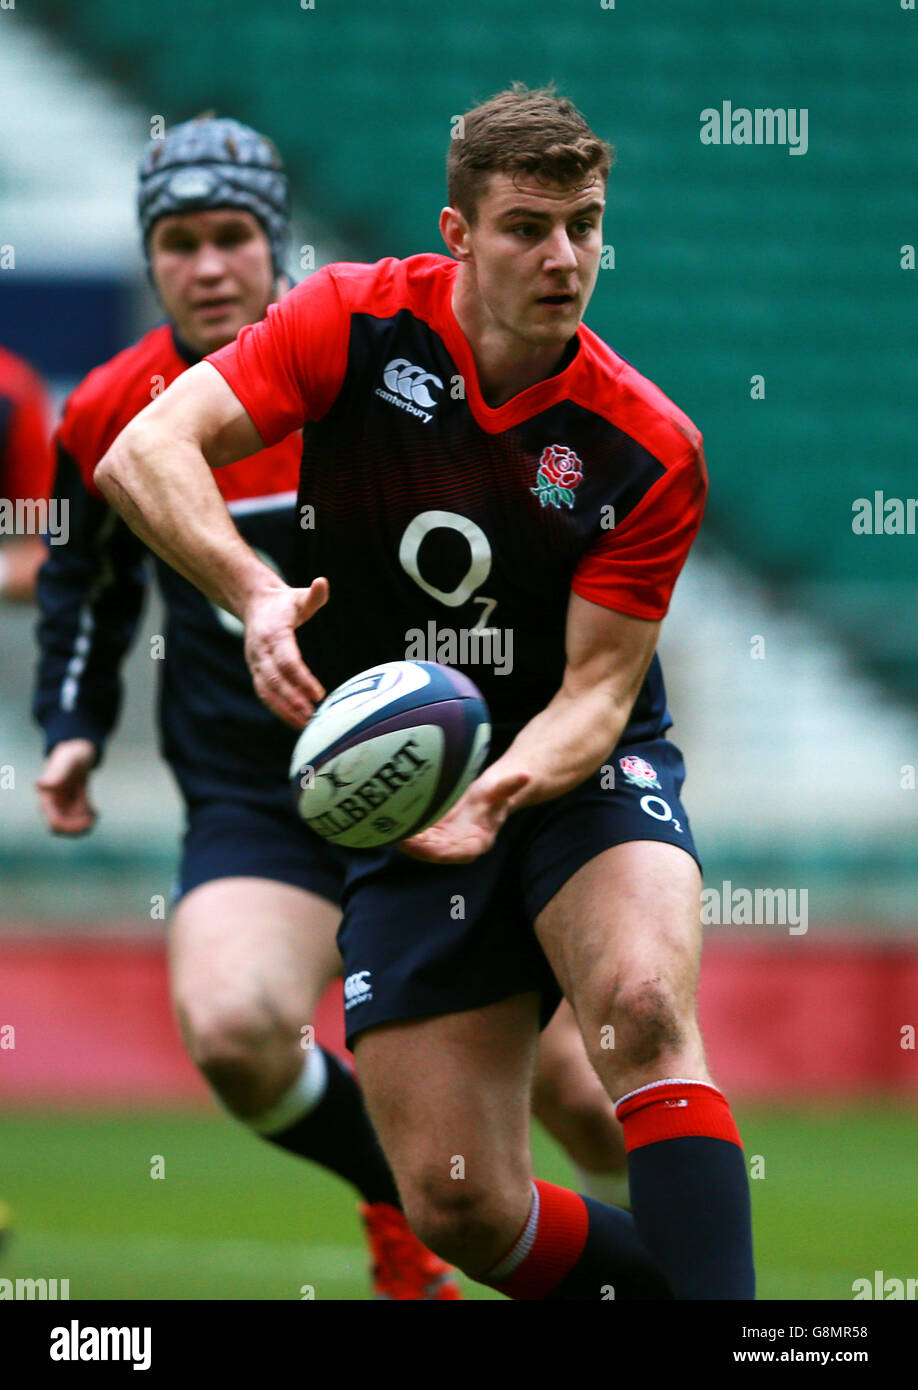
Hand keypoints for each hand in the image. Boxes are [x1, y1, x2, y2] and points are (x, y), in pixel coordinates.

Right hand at [36, 738, 98, 834]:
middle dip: (79, 827)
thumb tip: (39, 786)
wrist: (79, 752)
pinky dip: (87, 820)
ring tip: (95, 811)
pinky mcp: (69, 807)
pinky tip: (95, 810)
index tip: (90, 819)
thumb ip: (56, 775)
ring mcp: (60, 807)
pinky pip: (77, 822)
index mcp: (46, 799)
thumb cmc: (72, 755)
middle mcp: (51, 805)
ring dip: (84, 823)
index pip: (55, 824)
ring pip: (71, 828)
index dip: (72, 827)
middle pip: (63, 830)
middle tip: (94, 816)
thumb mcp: (68, 763)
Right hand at [243, 577, 328, 727]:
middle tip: (313, 716)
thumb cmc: (283, 602)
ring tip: (306, 725)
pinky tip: (296, 721)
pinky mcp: (256, 672)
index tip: (318, 694)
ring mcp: (256, 663)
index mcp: (273, 634)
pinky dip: (279, 709)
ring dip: (285, 710)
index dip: (302, 679)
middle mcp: (260, 651)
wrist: (254, 604)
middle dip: (293, 701)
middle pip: (275, 682)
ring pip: (267, 692)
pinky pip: (265, 694)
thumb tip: (321, 582)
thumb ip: (314, 595)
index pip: (287, 661)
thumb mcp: (298, 596)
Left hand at [399, 768, 530, 863]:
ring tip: (387, 830)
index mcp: (477, 843)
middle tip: (395, 837)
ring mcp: (445, 841)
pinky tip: (388, 823)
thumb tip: (526, 775)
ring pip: (422, 846)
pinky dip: (404, 831)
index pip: (454, 853)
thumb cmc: (497, 793)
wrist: (489, 794)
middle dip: (414, 848)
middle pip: (433, 852)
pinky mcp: (435, 833)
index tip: (418, 845)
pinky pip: (417, 836)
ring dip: (405, 840)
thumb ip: (510, 786)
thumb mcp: (501, 789)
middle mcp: (458, 846)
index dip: (435, 852)